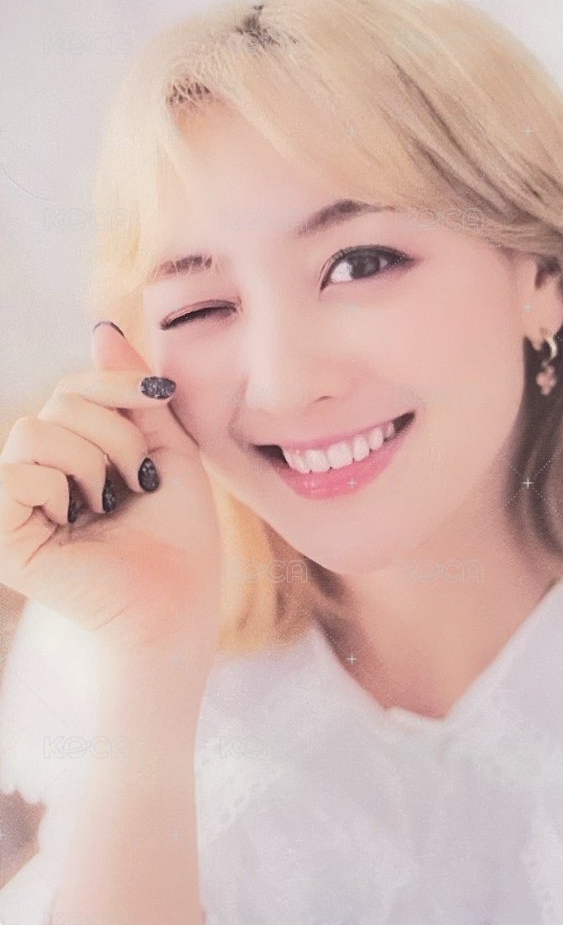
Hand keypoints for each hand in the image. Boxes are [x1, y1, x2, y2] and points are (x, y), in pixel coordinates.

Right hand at [0, 323, 222, 662]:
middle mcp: (36, 473)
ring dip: (93, 462)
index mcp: (73, 454)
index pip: (72, 388)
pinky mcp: (1, 532)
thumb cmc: (179, 534)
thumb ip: (131, 394)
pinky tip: (78, 520)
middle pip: (59, 403)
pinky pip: (15, 471)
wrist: (178, 599)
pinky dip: (60, 488)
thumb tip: (101, 329)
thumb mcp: (166, 447)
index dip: (115, 382)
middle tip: (134, 484)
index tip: (159, 397)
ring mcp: (14, 502)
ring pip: (36, 430)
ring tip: (108, 504)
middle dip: (117, 436)